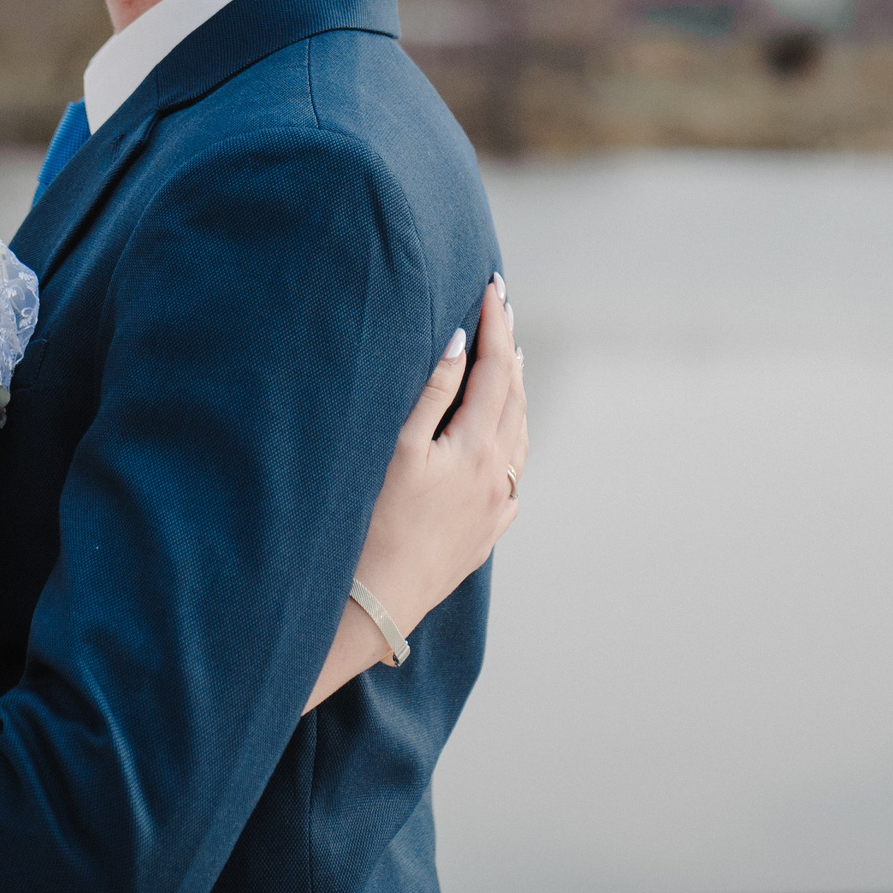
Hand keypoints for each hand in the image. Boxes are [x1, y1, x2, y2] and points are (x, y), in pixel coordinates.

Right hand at [351, 277, 528, 648]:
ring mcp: (496, 507)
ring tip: (509, 362)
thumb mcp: (396, 450)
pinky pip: (512, 473)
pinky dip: (510, 439)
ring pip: (518, 436)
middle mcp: (498, 476)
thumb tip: (459, 342)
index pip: (495, 370)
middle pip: (513, 398)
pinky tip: (501, 438)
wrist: (376, 605)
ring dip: (514, 393)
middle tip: (500, 309)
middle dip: (507, 349)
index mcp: (477, 449)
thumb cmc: (373, 526)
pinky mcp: (487, 533)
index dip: (494, 324)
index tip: (493, 286)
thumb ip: (431, 393)